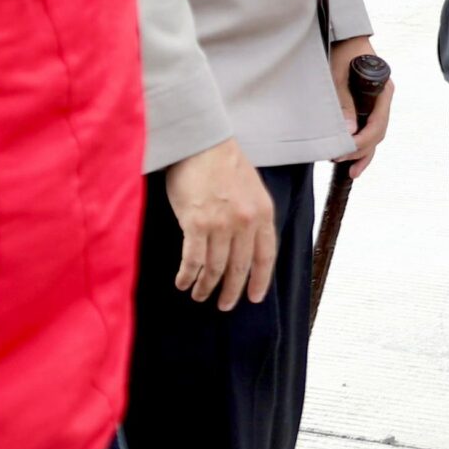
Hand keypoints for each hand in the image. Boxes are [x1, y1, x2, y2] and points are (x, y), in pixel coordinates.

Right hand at [164, 137, 276, 310]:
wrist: (201, 143)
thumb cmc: (224, 163)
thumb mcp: (252, 189)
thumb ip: (253, 216)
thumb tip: (247, 245)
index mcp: (263, 212)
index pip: (266, 256)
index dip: (260, 280)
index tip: (254, 298)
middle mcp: (245, 222)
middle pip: (239, 267)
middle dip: (231, 290)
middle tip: (225, 306)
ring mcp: (221, 225)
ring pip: (215, 268)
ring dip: (206, 286)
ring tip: (199, 295)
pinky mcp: (195, 224)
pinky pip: (193, 260)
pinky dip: (187, 275)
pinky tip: (183, 283)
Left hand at [330, 35, 392, 179]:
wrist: (342, 34)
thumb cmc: (341, 48)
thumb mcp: (339, 73)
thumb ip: (344, 101)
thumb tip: (349, 130)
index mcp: (383, 90)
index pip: (378, 124)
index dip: (362, 142)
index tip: (344, 151)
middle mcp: (383, 98)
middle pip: (377, 133)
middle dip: (359, 150)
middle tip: (337, 158)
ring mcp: (376, 103)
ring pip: (375, 135)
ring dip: (362, 152)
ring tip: (347, 169)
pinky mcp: (367, 105)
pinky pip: (369, 129)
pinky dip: (362, 145)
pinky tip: (354, 161)